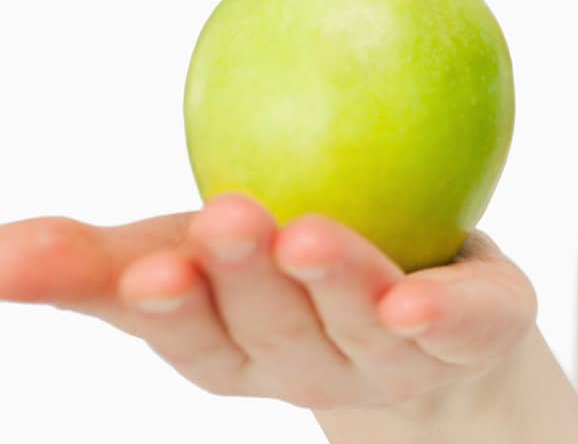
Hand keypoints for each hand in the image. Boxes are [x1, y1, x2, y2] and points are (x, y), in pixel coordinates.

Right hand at [0, 193, 537, 412]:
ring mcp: (393, 358)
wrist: (436, 315)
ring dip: (334, 281)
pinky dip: (441, 315)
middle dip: (244, 279)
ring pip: (360, 324)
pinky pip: (462, 326)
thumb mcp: (189, 256)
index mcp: (235, 350)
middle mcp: (309, 363)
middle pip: (273, 327)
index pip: (192, 337)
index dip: (168, 309)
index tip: (147, 271)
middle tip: (224, 219)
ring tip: (307, 235)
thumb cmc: (285, 274)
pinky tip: (418, 300)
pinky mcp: (474, 335)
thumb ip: (98, 262)